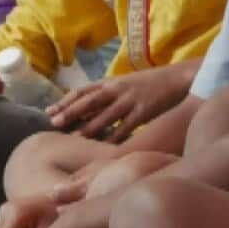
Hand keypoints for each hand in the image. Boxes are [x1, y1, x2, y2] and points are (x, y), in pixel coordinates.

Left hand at [45, 67, 186, 142]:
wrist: (179, 79)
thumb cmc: (151, 84)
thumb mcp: (126, 85)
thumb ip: (108, 96)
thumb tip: (86, 111)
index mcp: (111, 82)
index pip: (83, 90)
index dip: (65, 101)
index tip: (49, 112)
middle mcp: (118, 89)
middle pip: (89, 100)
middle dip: (71, 111)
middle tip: (55, 123)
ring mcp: (131, 100)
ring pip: (105, 115)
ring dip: (88, 127)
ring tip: (74, 138)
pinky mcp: (144, 111)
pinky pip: (126, 127)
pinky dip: (114, 138)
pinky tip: (104, 148)